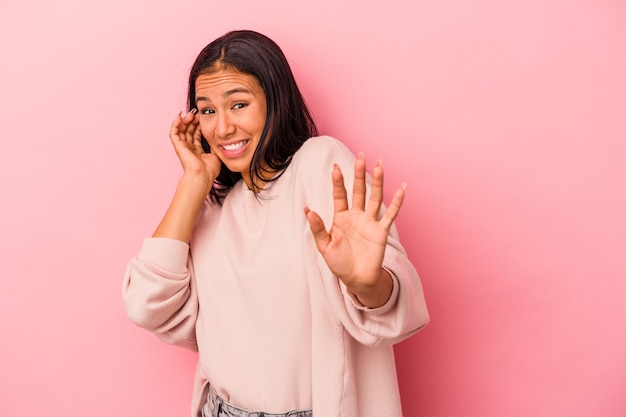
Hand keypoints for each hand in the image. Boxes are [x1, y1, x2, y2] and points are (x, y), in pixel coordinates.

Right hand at [169, 110, 220, 180]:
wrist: (203, 175)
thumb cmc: (209, 170)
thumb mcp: (216, 155)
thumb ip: (215, 146)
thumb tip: (218, 138)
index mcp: (197, 151)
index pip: (196, 135)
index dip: (198, 126)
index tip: (202, 118)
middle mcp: (189, 149)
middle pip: (188, 131)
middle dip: (192, 121)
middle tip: (197, 113)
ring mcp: (183, 147)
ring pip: (181, 130)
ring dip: (185, 121)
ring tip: (191, 114)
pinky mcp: (178, 146)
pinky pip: (173, 133)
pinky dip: (175, 124)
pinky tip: (180, 116)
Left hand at [305, 153, 405, 306]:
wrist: (356, 279)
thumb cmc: (339, 263)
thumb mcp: (324, 246)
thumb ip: (317, 228)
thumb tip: (307, 209)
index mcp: (341, 217)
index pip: (340, 195)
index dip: (338, 182)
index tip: (335, 168)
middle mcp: (357, 216)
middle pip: (359, 191)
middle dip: (359, 174)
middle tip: (360, 156)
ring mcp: (370, 222)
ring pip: (374, 198)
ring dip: (377, 182)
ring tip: (379, 165)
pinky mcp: (381, 231)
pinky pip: (391, 214)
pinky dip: (397, 202)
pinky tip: (402, 188)